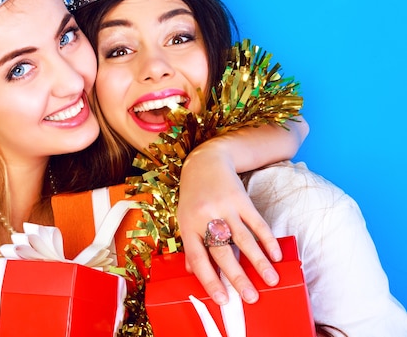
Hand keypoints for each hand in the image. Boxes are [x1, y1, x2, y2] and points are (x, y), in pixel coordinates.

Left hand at [178, 144, 281, 304]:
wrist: (205, 161)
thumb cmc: (194, 196)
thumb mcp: (185, 218)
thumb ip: (190, 244)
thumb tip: (190, 271)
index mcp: (188, 226)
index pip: (198, 259)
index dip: (209, 280)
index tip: (222, 299)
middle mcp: (205, 218)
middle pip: (223, 253)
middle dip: (238, 278)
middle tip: (252, 298)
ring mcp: (224, 208)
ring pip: (244, 240)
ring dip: (259, 262)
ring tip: (272, 281)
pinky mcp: (241, 199)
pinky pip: (257, 223)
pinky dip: (268, 240)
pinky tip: (276, 255)